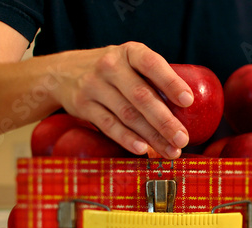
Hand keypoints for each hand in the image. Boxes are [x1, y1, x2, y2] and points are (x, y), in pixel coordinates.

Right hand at [49, 42, 193, 158]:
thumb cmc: (111, 71)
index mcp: (130, 52)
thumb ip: (152, 78)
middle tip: (183, 139)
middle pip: (141, 96)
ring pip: (127, 114)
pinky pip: (108, 125)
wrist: (62, 72)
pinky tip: (142, 149)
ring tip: (170, 151)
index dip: (171, 83)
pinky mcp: (83, 105)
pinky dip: (126, 138)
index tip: (188, 101)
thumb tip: (186, 110)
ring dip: (151, 136)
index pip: (152, 64)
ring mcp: (94, 86)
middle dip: (165, 121)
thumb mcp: (129, 62)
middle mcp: (111, 66)